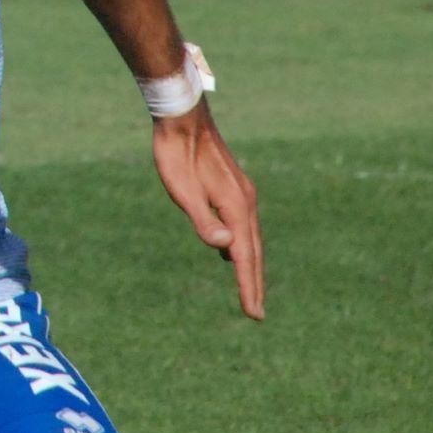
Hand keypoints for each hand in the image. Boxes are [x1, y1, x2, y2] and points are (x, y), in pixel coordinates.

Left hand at [150, 100, 264, 319]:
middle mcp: (245, 202)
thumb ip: (203, 220)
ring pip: (250, 237)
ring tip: (249, 288)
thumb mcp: (182, 190)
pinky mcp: (232, 186)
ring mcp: (241, 193)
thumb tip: (226, 249)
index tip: (254, 315)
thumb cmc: (176, 155)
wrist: (182, 117)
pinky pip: (243, 224)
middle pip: (253, 251)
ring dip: (250, 264)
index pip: (245, 257)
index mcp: (235, 208)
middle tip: (256, 312)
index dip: (248, 287)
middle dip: (254, 282)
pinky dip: (243, 244)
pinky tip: (233, 250)